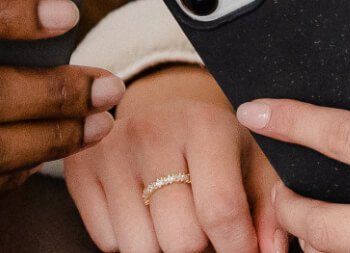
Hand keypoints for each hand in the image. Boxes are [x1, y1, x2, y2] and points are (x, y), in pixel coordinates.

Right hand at [63, 65, 281, 252]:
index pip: (221, 211)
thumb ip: (270, 209)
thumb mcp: (253, 164)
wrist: (161, 111)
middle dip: (200, 250)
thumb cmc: (216, 146)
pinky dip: (130, 241)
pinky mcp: (79, 169)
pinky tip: (143, 213)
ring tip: (175, 221)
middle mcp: (152, 133)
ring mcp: (111, 151)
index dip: (237, 249)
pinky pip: (108, 242)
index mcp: (205, 126)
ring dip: (163, 248)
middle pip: (181, 239)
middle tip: (205, 233)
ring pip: (141, 248)